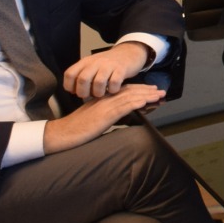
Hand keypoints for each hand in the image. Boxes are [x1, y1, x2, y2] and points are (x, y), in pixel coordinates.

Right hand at [43, 84, 164, 153]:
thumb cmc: (77, 129)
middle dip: (146, 91)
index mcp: (102, 99)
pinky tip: (145, 103)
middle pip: (130, 92)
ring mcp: (105, 107)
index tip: (150, 89)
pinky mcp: (105, 116)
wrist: (64, 133)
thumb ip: (105, 114)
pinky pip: (123, 108)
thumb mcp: (93, 118)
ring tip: (158, 96)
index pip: (124, 91)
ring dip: (146, 96)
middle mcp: (105, 100)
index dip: (139, 89)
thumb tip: (117, 116)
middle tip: (160, 91)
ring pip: (130, 98)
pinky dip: (135, 104)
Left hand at [61, 41, 150, 98]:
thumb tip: (74, 91)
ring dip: (99, 93)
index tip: (75, 92)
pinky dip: (113, 90)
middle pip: (82, 79)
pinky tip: (113, 90)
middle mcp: (95, 62)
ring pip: (98, 82)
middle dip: (84, 93)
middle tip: (89, 95)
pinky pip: (114, 83)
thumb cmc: (107, 64)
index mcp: (85, 62)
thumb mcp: (91, 66)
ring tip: (102, 94)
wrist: (128, 53)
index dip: (69, 86)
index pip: (69, 74)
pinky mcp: (121, 69)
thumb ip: (82, 76)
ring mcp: (109, 65)